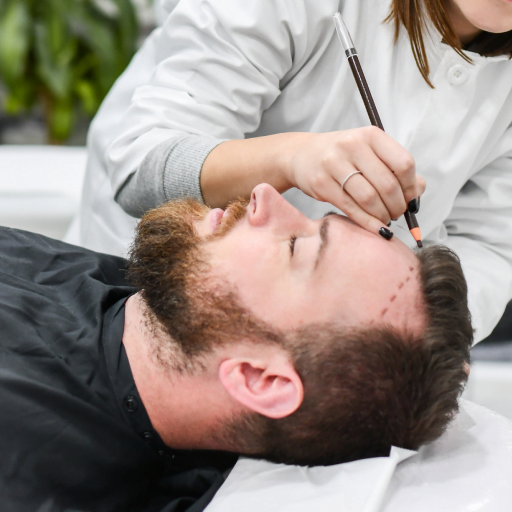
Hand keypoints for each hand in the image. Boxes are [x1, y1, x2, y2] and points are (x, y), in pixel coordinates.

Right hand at [286, 127, 425, 233]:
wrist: (302, 155)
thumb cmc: (342, 156)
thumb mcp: (369, 152)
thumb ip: (395, 168)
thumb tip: (418, 193)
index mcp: (371, 135)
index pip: (403, 164)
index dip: (411, 187)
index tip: (411, 200)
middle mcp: (353, 145)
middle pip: (388, 184)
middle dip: (397, 206)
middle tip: (397, 214)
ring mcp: (334, 164)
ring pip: (369, 198)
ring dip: (382, 215)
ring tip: (385, 219)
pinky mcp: (321, 184)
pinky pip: (351, 208)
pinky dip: (368, 222)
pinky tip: (376, 228)